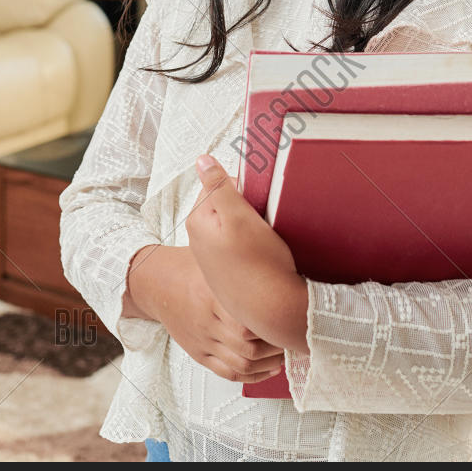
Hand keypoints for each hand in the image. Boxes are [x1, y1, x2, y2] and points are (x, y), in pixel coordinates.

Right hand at [125, 244, 284, 382]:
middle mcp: (207, 322)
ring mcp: (202, 340)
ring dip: (269, 363)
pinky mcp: (199, 353)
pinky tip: (269, 368)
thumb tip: (277, 254)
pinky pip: (228, 373)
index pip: (247, 323)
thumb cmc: (189, 266)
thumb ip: (240, 260)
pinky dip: (253, 376)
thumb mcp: (212, 256)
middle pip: (249, 347)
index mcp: (211, 296)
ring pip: (242, 364)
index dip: (273, 327)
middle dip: (277, 347)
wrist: (154, 283)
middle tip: (295, 337)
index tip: (291, 319)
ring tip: (286, 352)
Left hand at [185, 154, 309, 351]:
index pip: (219, 183)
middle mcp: (199, 238)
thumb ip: (219, 186)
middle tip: (263, 223)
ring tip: (265, 241)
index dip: (245, 188)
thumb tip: (202, 160)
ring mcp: (213, 255)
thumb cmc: (259, 265)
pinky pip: (241, 243)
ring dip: (253, 225)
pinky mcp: (228, 268)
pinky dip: (254, 244)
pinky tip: (264, 256)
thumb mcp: (240, 217)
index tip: (258, 203)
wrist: (273, 310)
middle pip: (226, 203)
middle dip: (248, 207)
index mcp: (198, 220)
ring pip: (236, 223)